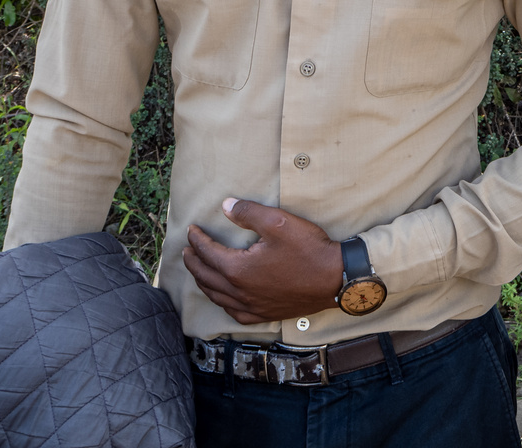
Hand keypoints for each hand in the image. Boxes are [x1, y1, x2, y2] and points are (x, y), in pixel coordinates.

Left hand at [183, 198, 343, 323]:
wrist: (335, 278)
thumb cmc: (308, 249)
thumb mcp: (278, 222)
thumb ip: (247, 213)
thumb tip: (225, 207)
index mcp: (238, 269)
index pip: (208, 252)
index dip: (197, 239)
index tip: (191, 230)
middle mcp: (240, 292)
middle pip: (206, 277)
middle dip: (193, 262)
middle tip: (187, 250)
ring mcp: (252, 306)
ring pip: (216, 296)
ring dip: (203, 282)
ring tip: (198, 271)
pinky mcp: (264, 314)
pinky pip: (234, 312)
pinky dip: (222, 303)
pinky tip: (224, 299)